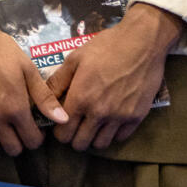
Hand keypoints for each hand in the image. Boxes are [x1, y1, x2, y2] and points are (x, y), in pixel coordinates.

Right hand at [0, 0, 66, 155]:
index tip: (35, 131)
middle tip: (18, 132)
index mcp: (16, 107)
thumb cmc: (1, 50)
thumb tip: (63, 119)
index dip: (36, 139)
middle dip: (20, 144)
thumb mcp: (27, 69)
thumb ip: (44, 97)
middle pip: (12, 148)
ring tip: (0, 135)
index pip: (31, 141)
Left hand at [45, 2, 183, 151]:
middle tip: (76, 126)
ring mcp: (120, 116)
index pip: (63, 133)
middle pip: (80, 143)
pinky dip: (112, 133)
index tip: (61, 124)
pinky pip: (120, 138)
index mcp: (81, 98)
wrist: (142, 42)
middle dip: (74, 137)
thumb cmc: (106, 46)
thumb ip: (58, 82)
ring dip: (93, 138)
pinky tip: (109, 121)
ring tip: (92, 125)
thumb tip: (44, 99)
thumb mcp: (75, 59)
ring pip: (100, 144)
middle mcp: (99, 112)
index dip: (59, 131)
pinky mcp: (137, 116)